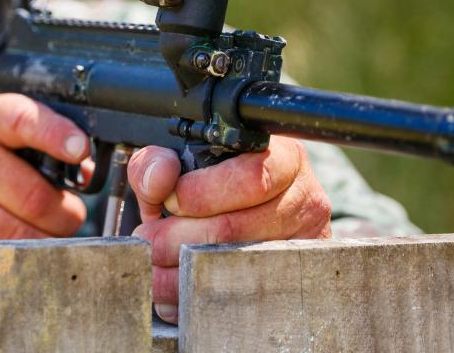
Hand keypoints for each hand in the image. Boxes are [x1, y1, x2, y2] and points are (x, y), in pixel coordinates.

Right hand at [0, 94, 88, 280]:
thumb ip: (40, 143)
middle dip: (66, 215)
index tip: (79, 150)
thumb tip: (85, 173)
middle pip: (33, 196)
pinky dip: (16, 264)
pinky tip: (19, 254)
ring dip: (46, 244)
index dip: (56, 135)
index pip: (22, 119)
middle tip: (70, 217)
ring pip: (16, 235)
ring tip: (49, 238)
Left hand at [127, 137, 330, 322]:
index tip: (169, 203)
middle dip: (178, 238)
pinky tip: (178, 293)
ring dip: (183, 272)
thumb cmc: (211, 186)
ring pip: (237, 265)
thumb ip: (157, 163)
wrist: (240, 215)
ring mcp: (305, 242)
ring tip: (155, 269)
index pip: (250, 177)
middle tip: (148, 243)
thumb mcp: (180, 165)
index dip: (202, 194)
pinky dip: (201, 296)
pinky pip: (245, 294)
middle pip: (237, 227)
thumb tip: (160, 178)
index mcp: (283, 157)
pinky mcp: (296, 277)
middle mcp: (303, 197)